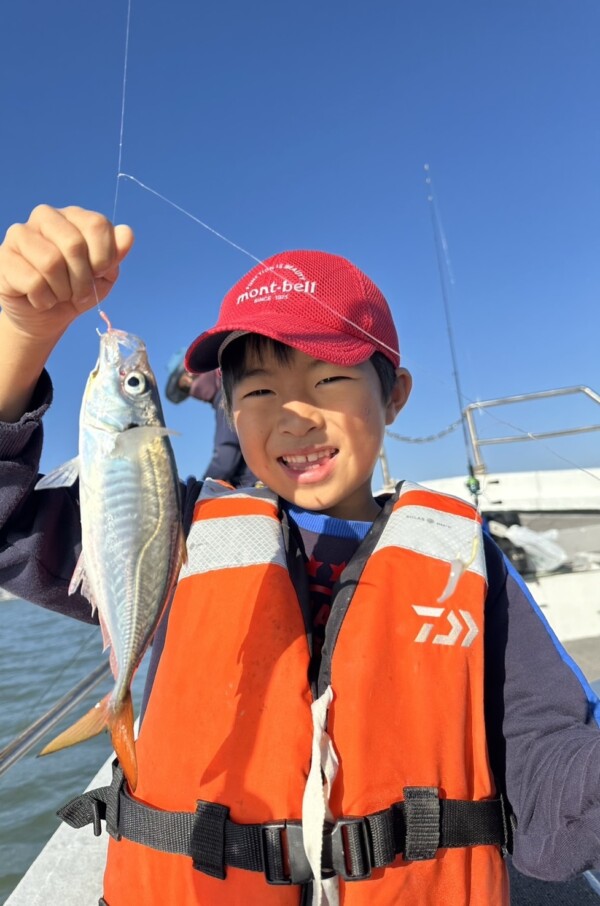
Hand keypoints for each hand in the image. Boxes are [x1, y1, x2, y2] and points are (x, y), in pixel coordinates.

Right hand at [0, 205, 133, 342]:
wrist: (46, 317)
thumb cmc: (76, 291)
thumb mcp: (104, 276)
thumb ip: (116, 254)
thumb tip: (126, 233)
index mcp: (74, 216)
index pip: (97, 225)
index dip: (104, 258)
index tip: (99, 274)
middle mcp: (45, 217)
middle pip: (73, 244)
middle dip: (83, 279)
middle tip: (79, 293)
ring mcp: (20, 234)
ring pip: (51, 262)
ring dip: (62, 291)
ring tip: (60, 296)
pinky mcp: (3, 257)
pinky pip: (32, 281)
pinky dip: (44, 299)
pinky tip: (40, 299)